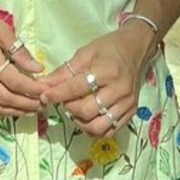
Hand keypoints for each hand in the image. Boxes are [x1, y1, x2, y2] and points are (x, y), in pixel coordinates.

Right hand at [0, 0, 44, 119]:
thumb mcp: (1, 29)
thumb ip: (19, 51)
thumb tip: (38, 68)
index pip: (15, 81)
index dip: (33, 89)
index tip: (46, 91)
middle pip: (5, 98)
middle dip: (26, 104)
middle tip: (41, 105)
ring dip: (12, 112)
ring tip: (28, 111)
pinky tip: (5, 110)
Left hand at [38, 25, 157, 137]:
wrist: (135, 48)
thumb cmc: (109, 48)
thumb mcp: (85, 52)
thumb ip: (65, 71)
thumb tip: (45, 84)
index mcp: (107, 71)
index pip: (77, 88)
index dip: (57, 94)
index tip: (44, 96)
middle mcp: (119, 90)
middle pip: (87, 111)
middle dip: (69, 108)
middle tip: (64, 100)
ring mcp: (127, 104)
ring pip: (98, 127)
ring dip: (80, 122)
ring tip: (75, 110)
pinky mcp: (131, 112)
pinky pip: (109, 131)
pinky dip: (94, 129)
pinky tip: (88, 117)